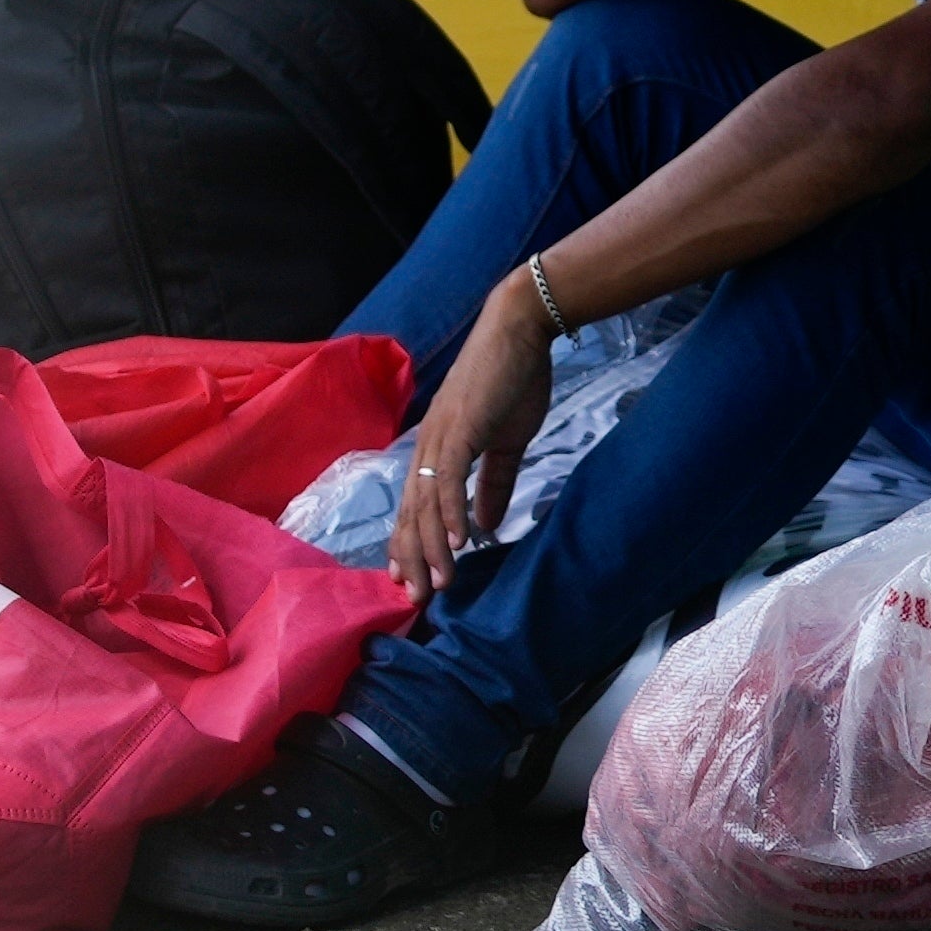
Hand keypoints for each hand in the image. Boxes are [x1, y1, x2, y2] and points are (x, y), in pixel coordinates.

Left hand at [386, 295, 557, 604]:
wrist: (519, 330)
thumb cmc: (512, 381)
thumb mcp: (505, 442)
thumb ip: (494, 484)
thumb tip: (485, 524)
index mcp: (437, 452)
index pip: (416, 509)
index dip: (411, 546)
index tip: (411, 582)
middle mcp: (429, 448)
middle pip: (412, 514)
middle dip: (412, 560)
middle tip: (415, 601)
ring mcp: (441, 438)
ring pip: (426, 503)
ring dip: (430, 547)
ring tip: (436, 584)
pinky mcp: (460, 429)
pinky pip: (449, 478)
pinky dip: (450, 512)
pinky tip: (457, 542)